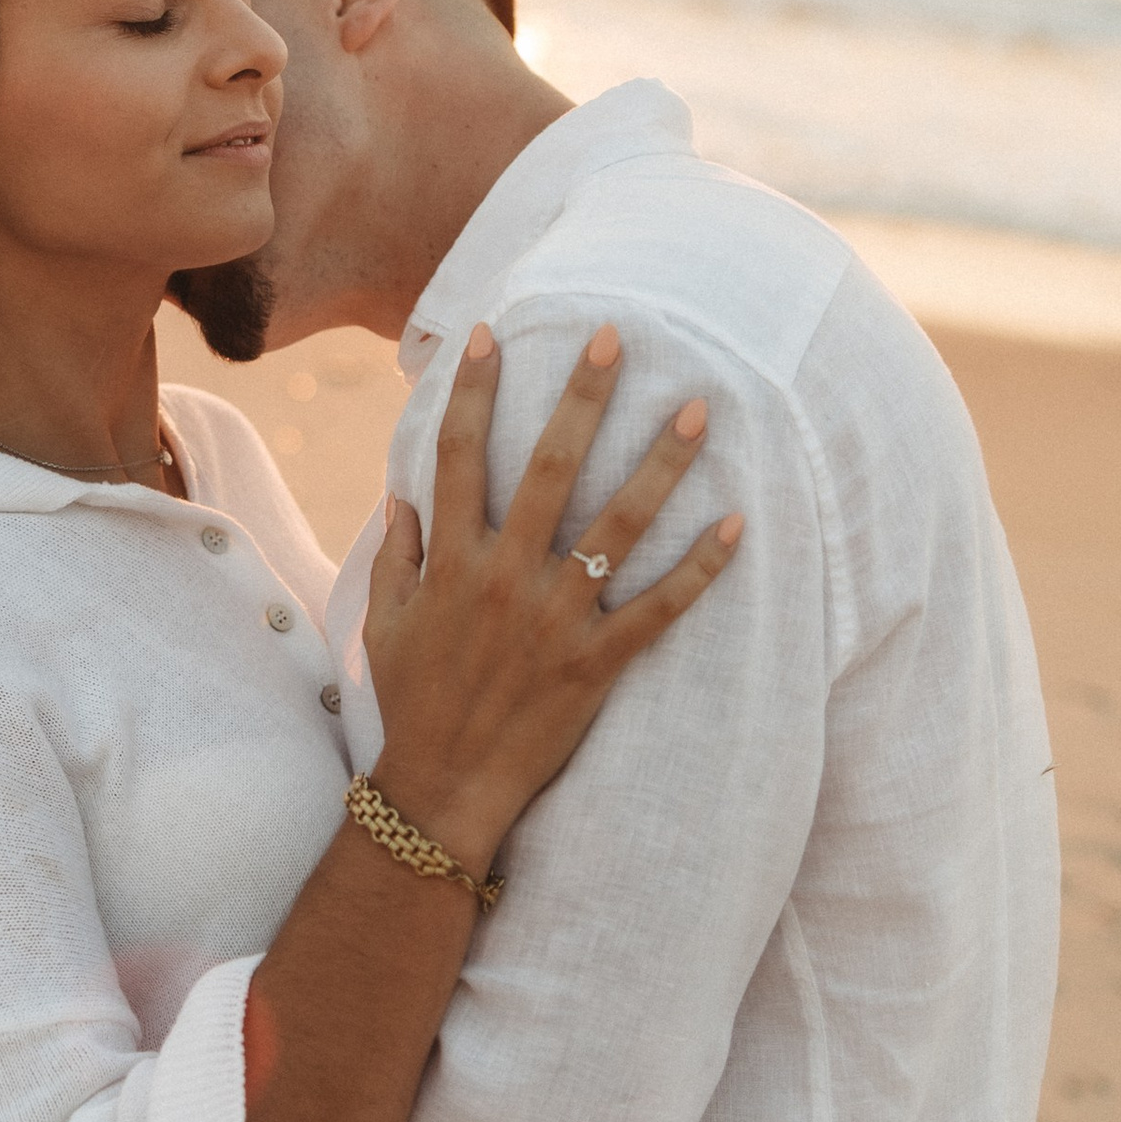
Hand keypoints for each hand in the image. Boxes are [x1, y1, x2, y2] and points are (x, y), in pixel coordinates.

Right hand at [361, 323, 742, 875]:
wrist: (441, 789)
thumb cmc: (413, 701)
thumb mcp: (384, 622)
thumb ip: (397, 553)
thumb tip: (403, 491)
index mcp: (451, 561)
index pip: (458, 456)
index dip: (472, 390)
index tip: (491, 332)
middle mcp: (504, 577)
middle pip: (548, 468)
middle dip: (583, 398)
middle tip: (616, 337)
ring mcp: (555, 620)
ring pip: (617, 527)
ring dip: (660, 464)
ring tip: (698, 410)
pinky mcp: (596, 664)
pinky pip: (657, 609)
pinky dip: (699, 571)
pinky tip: (736, 527)